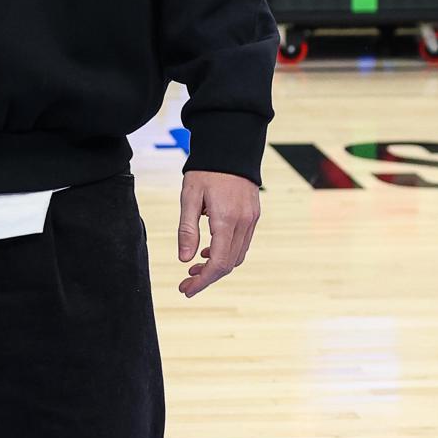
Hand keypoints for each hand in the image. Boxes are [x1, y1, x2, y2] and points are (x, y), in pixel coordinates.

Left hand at [177, 170, 259, 298]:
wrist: (230, 148)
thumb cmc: (206, 171)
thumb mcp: (189, 198)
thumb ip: (187, 229)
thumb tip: (184, 259)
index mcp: (226, 219)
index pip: (218, 263)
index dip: (202, 281)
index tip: (186, 289)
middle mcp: (243, 222)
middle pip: (229, 264)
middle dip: (207, 277)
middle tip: (186, 282)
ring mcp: (251, 219)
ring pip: (238, 256)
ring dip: (217, 266)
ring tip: (194, 266)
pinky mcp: (253, 215)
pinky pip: (242, 243)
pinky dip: (227, 253)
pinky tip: (210, 250)